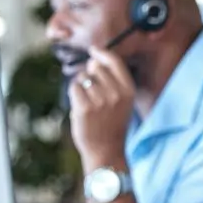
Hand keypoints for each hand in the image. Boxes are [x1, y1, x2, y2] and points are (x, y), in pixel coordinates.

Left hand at [69, 47, 134, 168]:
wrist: (106, 150)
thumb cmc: (111, 124)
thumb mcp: (122, 101)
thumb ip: (112, 81)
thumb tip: (92, 61)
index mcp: (128, 90)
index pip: (114, 62)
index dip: (102, 53)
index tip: (93, 51)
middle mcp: (116, 93)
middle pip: (95, 67)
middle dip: (89, 73)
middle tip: (92, 90)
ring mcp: (100, 100)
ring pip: (82, 78)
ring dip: (81, 87)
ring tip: (88, 104)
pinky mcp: (85, 107)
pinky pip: (74, 87)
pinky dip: (74, 94)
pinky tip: (80, 106)